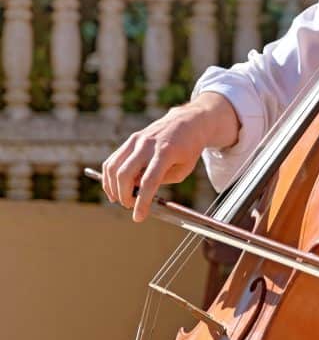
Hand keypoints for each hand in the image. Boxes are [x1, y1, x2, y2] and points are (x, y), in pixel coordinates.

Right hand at [101, 92, 239, 221]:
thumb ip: (161, 180)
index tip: (138, 217)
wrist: (187, 122)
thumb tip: (138, 191)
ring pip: (113, 167)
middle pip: (125, 174)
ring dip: (112, 187)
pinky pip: (113, 160)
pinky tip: (114, 187)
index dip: (142, 202)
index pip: (149, 181)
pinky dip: (110, 176)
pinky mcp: (131, 139)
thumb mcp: (183, 169)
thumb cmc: (188, 148)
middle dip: (124, 195)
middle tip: (130, 205)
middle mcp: (148, 144)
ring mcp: (136, 140)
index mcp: (166, 152)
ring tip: (120, 199)